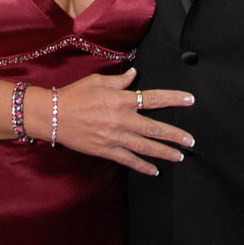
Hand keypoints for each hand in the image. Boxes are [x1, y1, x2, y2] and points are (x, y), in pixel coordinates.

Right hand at [33, 67, 194, 175]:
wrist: (52, 115)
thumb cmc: (74, 95)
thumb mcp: (97, 81)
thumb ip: (119, 81)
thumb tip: (134, 75)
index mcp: (121, 100)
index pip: (153, 99)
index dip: (173, 99)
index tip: (190, 100)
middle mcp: (121, 119)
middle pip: (154, 128)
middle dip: (175, 135)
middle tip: (191, 140)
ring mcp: (114, 137)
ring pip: (145, 147)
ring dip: (164, 152)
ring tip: (180, 156)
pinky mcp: (106, 150)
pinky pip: (128, 160)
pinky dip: (143, 166)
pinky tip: (154, 170)